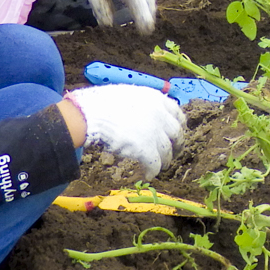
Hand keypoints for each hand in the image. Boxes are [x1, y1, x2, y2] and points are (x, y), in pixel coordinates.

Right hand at [63, 85, 183, 173]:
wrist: (91, 113)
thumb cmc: (102, 101)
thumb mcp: (128, 94)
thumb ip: (142, 103)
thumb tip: (143, 113)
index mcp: (156, 98)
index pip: (177, 113)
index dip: (178, 125)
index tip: (176, 132)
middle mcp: (160, 114)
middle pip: (176, 133)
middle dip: (176, 145)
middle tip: (173, 152)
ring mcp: (154, 132)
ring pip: (167, 151)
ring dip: (165, 160)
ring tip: (161, 166)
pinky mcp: (146, 149)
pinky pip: (155, 164)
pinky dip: (153, 171)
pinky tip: (148, 175)